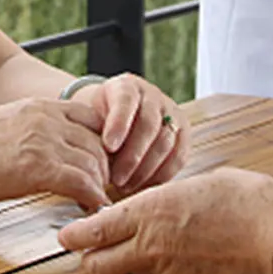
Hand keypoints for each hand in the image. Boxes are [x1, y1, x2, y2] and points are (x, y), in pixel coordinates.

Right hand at [0, 96, 110, 211]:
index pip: (91, 117)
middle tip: (101, 185)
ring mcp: (45, 142)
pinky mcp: (39, 168)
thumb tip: (49, 143)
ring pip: (94, 161)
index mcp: (42, 106)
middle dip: (104, 165)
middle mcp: (49, 119)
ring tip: (96, 199)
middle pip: (98, 140)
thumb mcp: (11, 120)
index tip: (99, 160)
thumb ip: (36, 125)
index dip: (101, 140)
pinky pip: (81, 182)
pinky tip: (90, 208)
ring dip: (100, 184)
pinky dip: (92, 198)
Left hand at [59, 167, 272, 273]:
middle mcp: (151, 246)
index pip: (97, 228)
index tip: (66, 234)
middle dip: (89, 259)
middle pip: (98, 265)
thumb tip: (163, 202)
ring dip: (119, 268)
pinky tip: (162, 264)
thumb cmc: (248, 201)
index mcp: (153, 210)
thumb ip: (174, 197)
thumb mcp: (204, 183)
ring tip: (124, 255)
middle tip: (86, 251)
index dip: (76, 234)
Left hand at [77, 75, 186, 194]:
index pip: (126, 100)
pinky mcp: (183, 132)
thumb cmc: (100, 122)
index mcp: (126, 86)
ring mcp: (171, 112)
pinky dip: (162, 175)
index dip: (119, 124)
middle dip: (132, 156)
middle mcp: (152, 95)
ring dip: (145, 170)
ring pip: (165, 142)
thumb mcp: (92, 120)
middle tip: (116, 179)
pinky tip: (144, 186)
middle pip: (149, 124)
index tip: (108, 147)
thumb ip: (93, 136)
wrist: (118, 116)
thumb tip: (89, 169)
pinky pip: (179, 156)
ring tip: (126, 187)